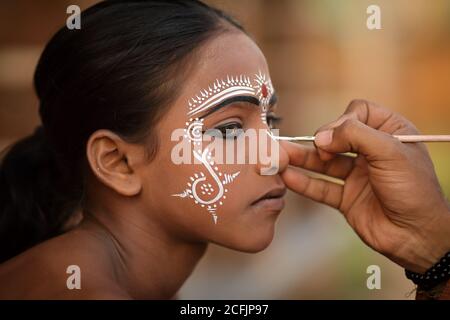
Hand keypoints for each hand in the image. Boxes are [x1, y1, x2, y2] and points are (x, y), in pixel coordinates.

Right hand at [281, 99, 449, 272]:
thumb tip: (322, 137)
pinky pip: (321, 188)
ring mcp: (357, 176)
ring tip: (279, 155)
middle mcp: (371, 152)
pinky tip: (288, 177)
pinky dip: (304, 183)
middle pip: (336, 137)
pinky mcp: (346, 198)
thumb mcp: (390, 152)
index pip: (358, 113)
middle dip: (320, 140)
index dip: (344, 120)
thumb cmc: (413, 190)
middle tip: (318, 148)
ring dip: (302, 159)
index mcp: (389, 134)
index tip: (339, 134)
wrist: (417, 235)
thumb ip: (355, 136)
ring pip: (324, 163)